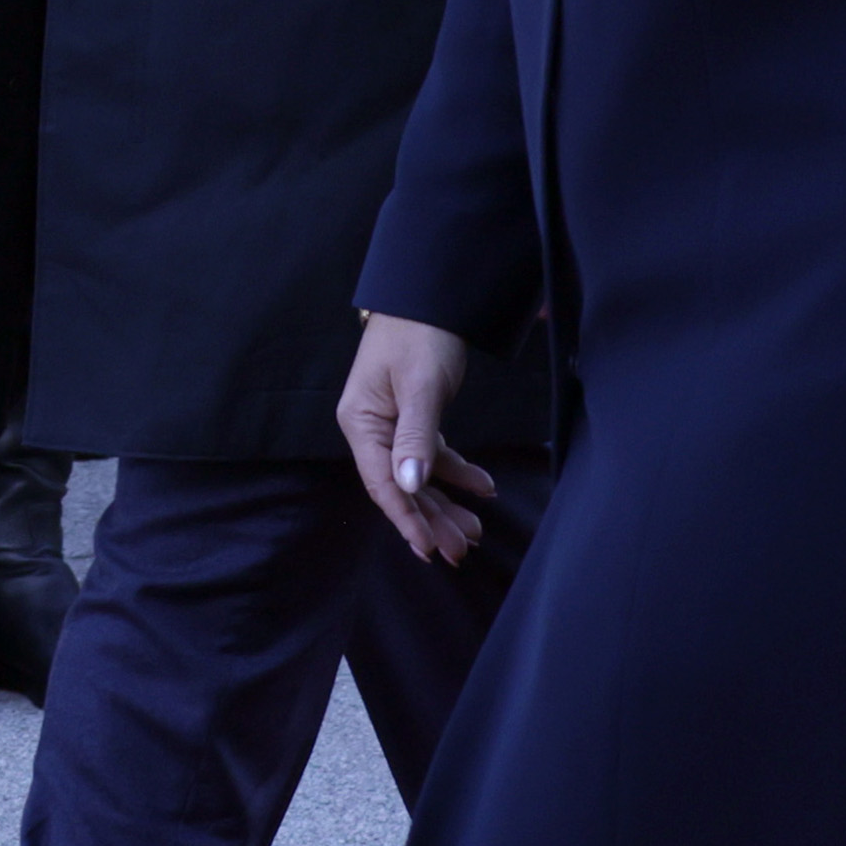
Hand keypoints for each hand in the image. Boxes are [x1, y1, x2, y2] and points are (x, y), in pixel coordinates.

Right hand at [339, 315, 503, 567]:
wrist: (430, 295)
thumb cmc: (419, 332)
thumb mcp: (420, 385)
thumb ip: (416, 436)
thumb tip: (410, 487)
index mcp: (362, 423)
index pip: (383, 483)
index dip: (407, 518)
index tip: (431, 547)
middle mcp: (372, 429)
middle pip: (402, 487)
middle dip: (432, 520)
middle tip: (462, 550)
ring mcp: (392, 425)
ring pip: (419, 477)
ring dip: (446, 503)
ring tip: (475, 531)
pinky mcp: (414, 418)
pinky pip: (434, 456)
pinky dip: (457, 473)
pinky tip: (484, 487)